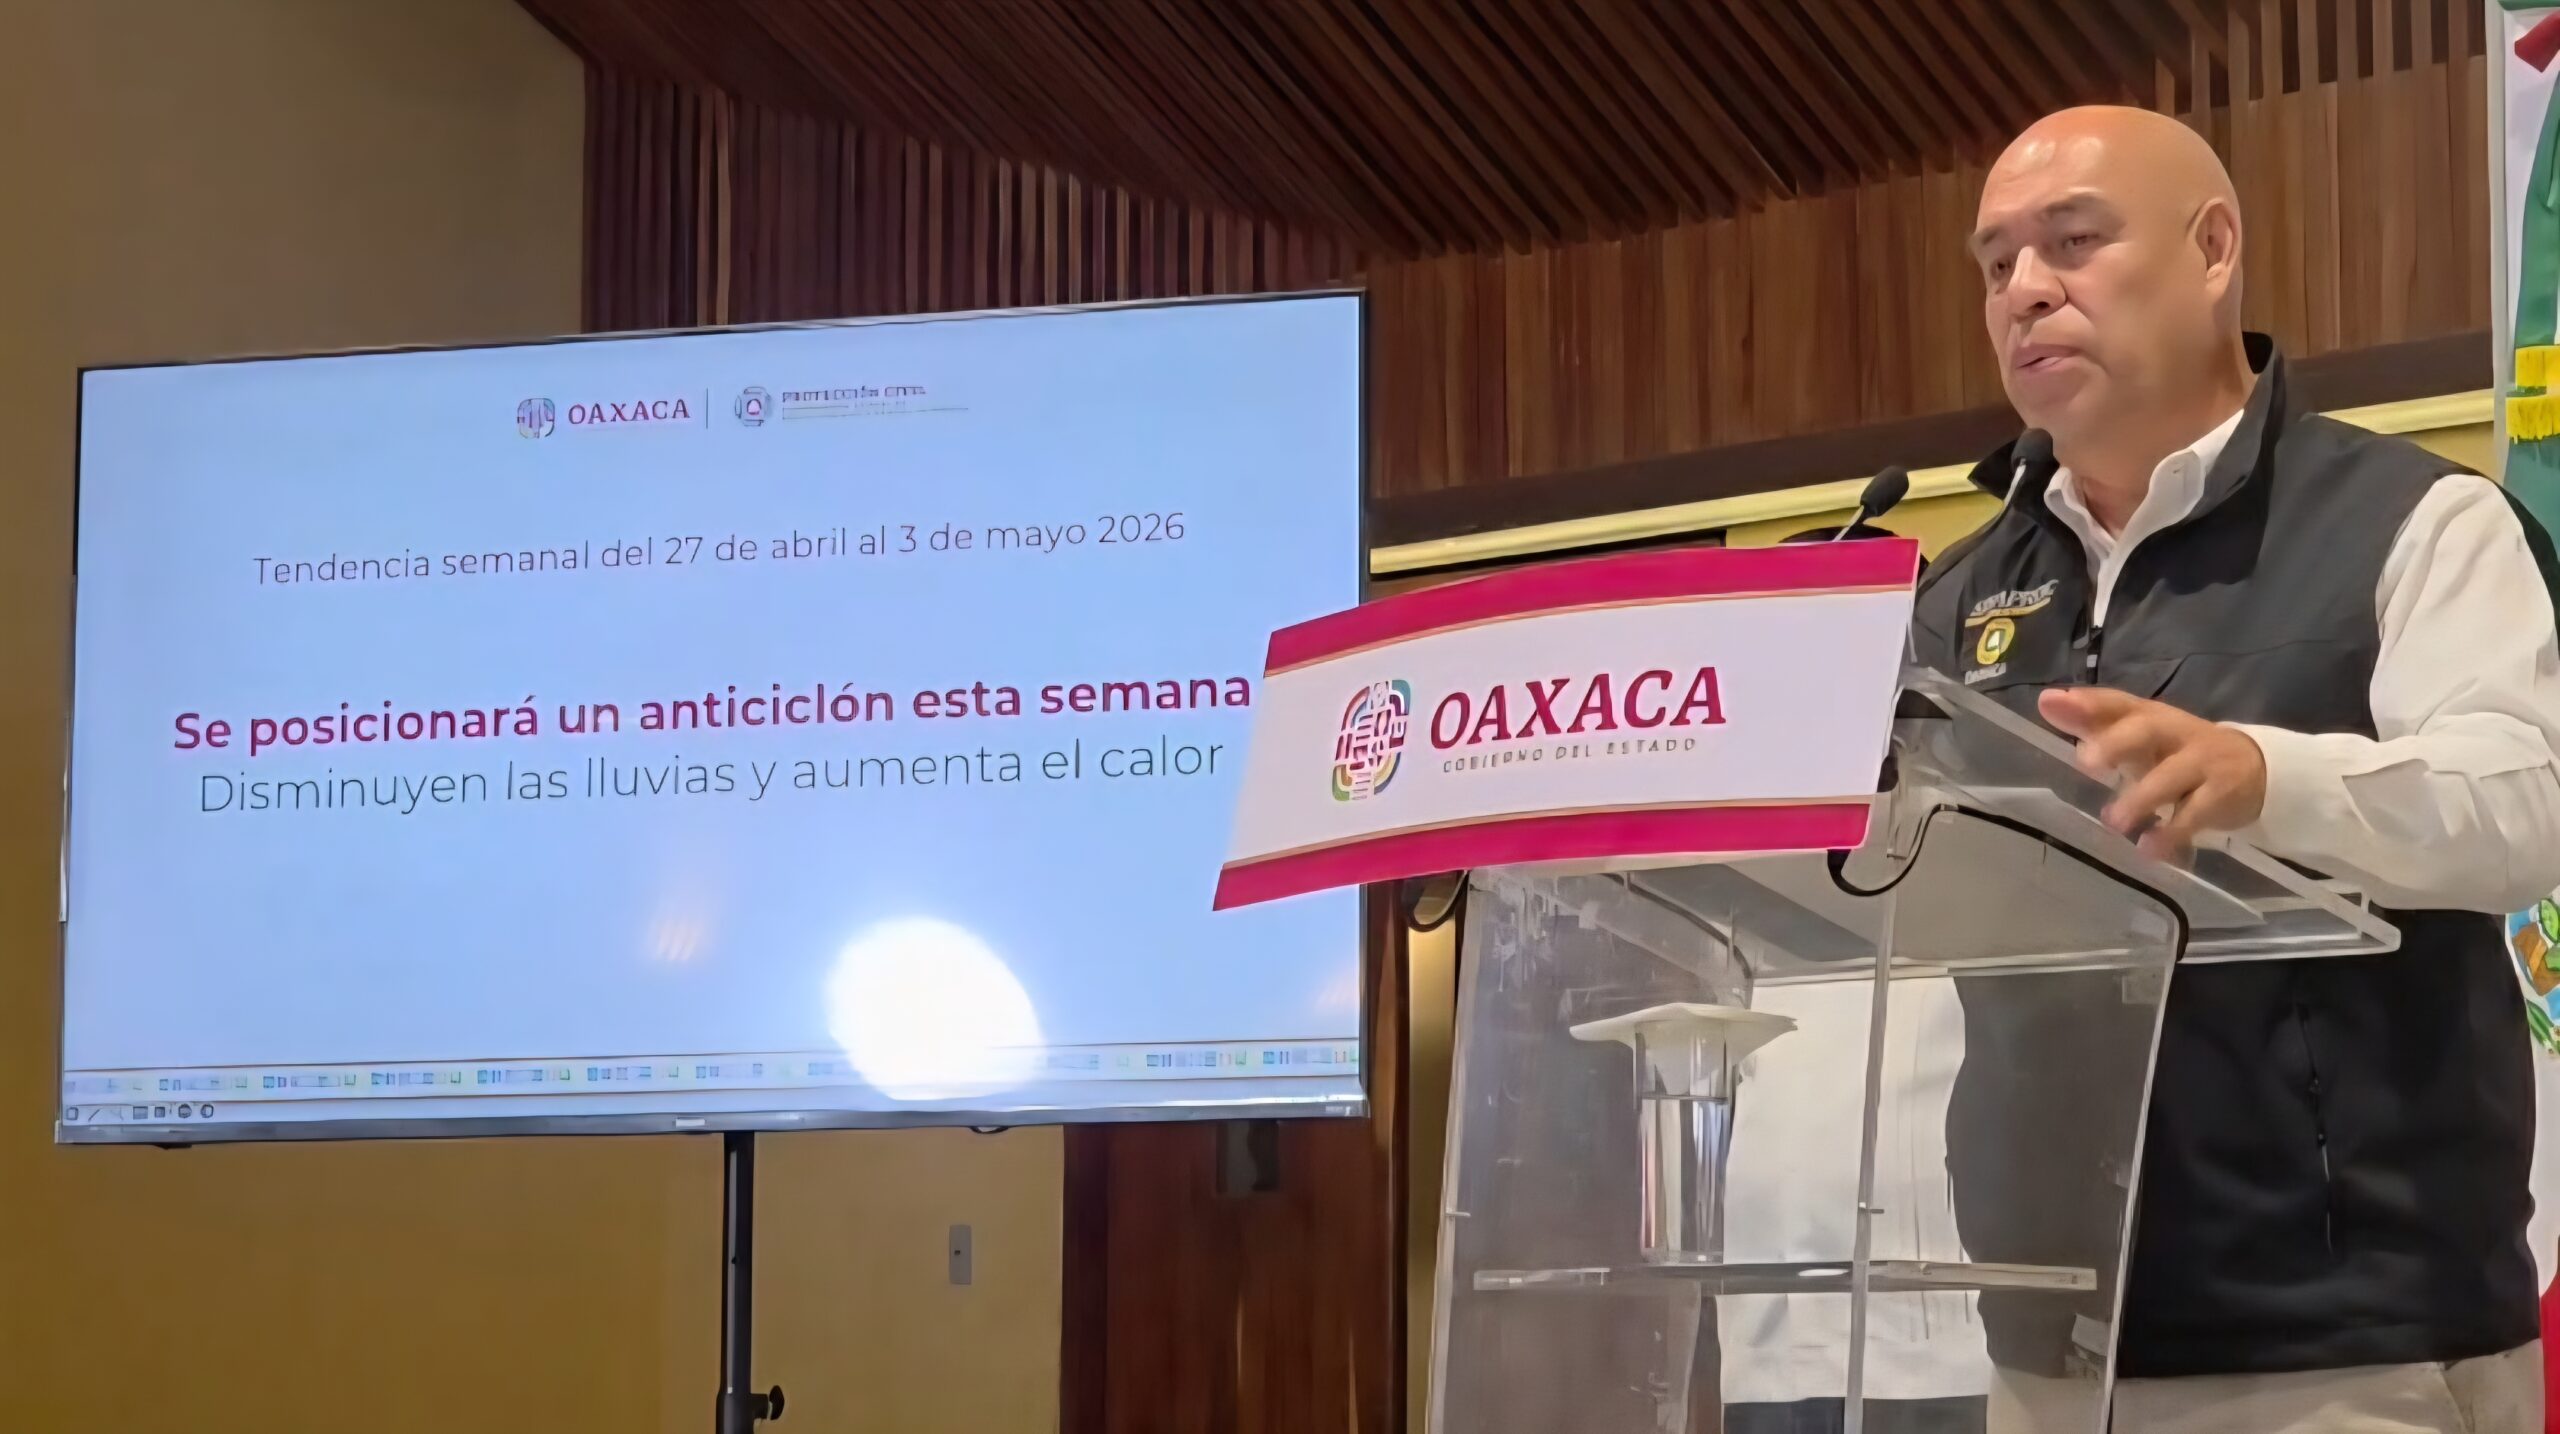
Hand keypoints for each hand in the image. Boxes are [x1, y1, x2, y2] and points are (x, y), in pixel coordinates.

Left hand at [2037, 687, 2267, 859]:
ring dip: (2140, 799)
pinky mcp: (2222, 794)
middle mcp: (2177, 733)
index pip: (2119, 703)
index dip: (2089, 702)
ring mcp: (2203, 762)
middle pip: (2148, 729)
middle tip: (2086, 761)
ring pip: (2171, 776)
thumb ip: (2093, 723)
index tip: (2052, 702)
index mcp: (2152, 717)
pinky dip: (2172, 832)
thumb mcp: (2140, 739)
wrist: (2257, 770)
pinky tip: (2149, 848)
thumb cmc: (2180, 752)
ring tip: (2113, 822)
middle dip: (2117, 742)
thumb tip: (2046, 703)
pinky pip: (2196, 814)